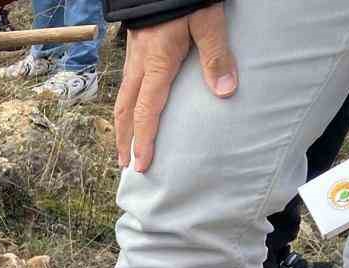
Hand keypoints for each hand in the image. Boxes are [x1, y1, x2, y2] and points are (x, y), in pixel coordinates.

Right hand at [114, 3, 236, 172]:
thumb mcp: (208, 22)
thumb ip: (216, 56)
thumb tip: (226, 91)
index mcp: (157, 65)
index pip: (146, 112)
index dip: (143, 140)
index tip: (141, 164)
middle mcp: (139, 66)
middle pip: (125, 111)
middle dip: (124, 140)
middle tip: (125, 164)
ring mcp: (134, 57)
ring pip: (123, 98)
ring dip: (122, 125)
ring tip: (125, 144)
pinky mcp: (136, 49)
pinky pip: (127, 85)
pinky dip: (126, 105)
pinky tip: (132, 109)